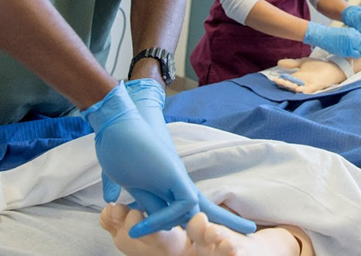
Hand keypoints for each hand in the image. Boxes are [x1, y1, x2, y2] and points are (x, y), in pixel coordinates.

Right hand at [98, 80, 255, 236]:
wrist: (119, 120)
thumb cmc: (118, 144)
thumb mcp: (119, 175)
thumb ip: (117, 187)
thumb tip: (110, 201)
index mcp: (166, 185)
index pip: (189, 208)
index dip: (202, 220)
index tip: (215, 229)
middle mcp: (176, 182)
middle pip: (205, 207)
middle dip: (226, 219)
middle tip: (250, 229)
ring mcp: (175, 178)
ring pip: (197, 210)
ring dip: (199, 230)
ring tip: (196, 240)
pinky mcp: (172, 174)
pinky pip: (183, 203)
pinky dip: (166, 219)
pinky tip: (142, 230)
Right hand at [272, 57, 346, 92]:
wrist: (333, 67)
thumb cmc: (318, 65)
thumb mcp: (302, 62)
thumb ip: (291, 63)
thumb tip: (278, 62)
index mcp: (297, 77)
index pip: (286, 80)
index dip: (280, 80)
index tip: (274, 78)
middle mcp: (301, 83)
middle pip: (290, 85)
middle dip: (284, 84)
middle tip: (279, 81)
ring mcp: (308, 85)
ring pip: (297, 89)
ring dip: (292, 88)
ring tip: (287, 85)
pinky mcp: (316, 86)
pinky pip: (309, 91)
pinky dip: (304, 91)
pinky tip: (299, 89)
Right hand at [303, 21, 360, 57]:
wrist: (325, 36)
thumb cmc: (334, 35)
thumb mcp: (347, 32)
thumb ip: (354, 36)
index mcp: (355, 33)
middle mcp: (354, 38)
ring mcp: (351, 44)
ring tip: (359, 54)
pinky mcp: (347, 51)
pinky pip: (356, 55)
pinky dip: (357, 56)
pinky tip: (355, 56)